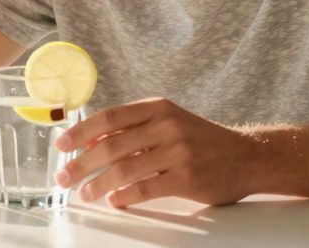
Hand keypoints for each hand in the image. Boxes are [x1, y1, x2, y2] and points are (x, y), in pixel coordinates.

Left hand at [53, 98, 259, 208]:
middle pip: (111, 145)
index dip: (81, 131)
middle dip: (81, 163)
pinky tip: (114, 201)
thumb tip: (91, 143)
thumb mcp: (169, 122)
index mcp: (158, 107)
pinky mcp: (187, 178)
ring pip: (124, 169)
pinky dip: (124, 196)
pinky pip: (146, 189)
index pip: (109, 117)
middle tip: (64, 177)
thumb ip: (134, 129)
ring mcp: (178, 152)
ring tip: (85, 193)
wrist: (247, 156)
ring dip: (98, 184)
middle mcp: (166, 125)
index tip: (61, 144)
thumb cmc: (201, 140)